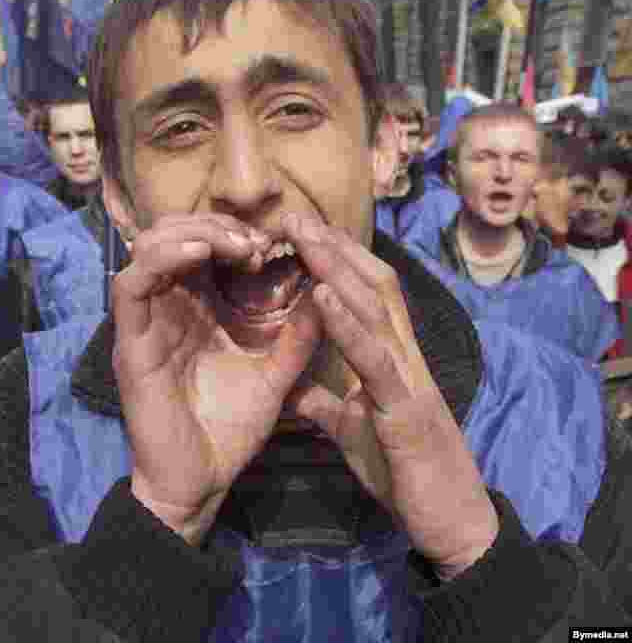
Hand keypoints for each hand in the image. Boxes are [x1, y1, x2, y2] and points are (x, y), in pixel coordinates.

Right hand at [111, 214, 321, 544]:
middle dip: (215, 224)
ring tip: (233, 245)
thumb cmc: (231, 429)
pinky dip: (160, 260)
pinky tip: (199, 254)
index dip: (235, 231)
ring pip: (147, 247)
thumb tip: (328, 290)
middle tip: (255, 242)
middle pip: (173, 234)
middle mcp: (167, 308)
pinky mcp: (130, 343)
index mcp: (197, 310)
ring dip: (190, 233)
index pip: (202, 245)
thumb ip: (298, 335)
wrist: (201, 483)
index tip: (274, 243)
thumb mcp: (274, 374)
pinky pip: (130, 286)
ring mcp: (146, 323)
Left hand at [283, 213, 498, 580]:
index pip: (368, 293)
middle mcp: (405, 355)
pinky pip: (375, 357)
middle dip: (334, 246)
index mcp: (392, 358)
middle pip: (372, 284)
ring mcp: (409, 377)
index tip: (299, 231)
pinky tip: (323, 293)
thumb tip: (291, 384)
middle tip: (293, 215)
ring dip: (338, 267)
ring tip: (303, 235)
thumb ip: (326, 402)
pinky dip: (347, 322)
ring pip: (376, 307)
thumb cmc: (404, 471)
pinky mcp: (406, 408)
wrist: (448, 523)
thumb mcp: (353, 430)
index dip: (337, 258)